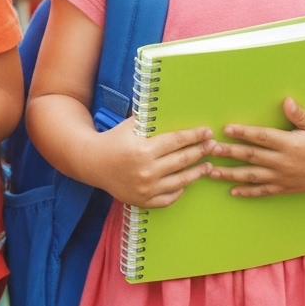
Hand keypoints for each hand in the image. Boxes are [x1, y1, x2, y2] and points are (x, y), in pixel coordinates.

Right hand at [91, 121, 214, 208]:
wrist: (91, 163)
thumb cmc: (113, 140)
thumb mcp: (130, 125)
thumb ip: (150, 118)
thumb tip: (172, 104)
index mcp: (143, 150)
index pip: (176, 141)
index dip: (194, 136)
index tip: (207, 132)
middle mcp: (146, 171)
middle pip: (182, 160)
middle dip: (200, 152)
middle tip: (212, 146)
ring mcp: (145, 188)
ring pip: (180, 181)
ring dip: (197, 172)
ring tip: (208, 166)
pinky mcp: (143, 201)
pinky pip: (168, 198)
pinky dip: (179, 190)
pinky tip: (186, 183)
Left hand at [208, 98, 304, 196]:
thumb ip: (300, 115)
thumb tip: (286, 101)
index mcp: (291, 144)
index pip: (262, 137)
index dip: (243, 133)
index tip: (226, 129)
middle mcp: (285, 162)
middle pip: (252, 157)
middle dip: (229, 153)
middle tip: (209, 150)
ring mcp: (285, 178)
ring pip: (253, 176)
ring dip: (230, 174)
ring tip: (211, 172)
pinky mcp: (287, 188)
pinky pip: (264, 192)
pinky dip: (248, 192)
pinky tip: (232, 191)